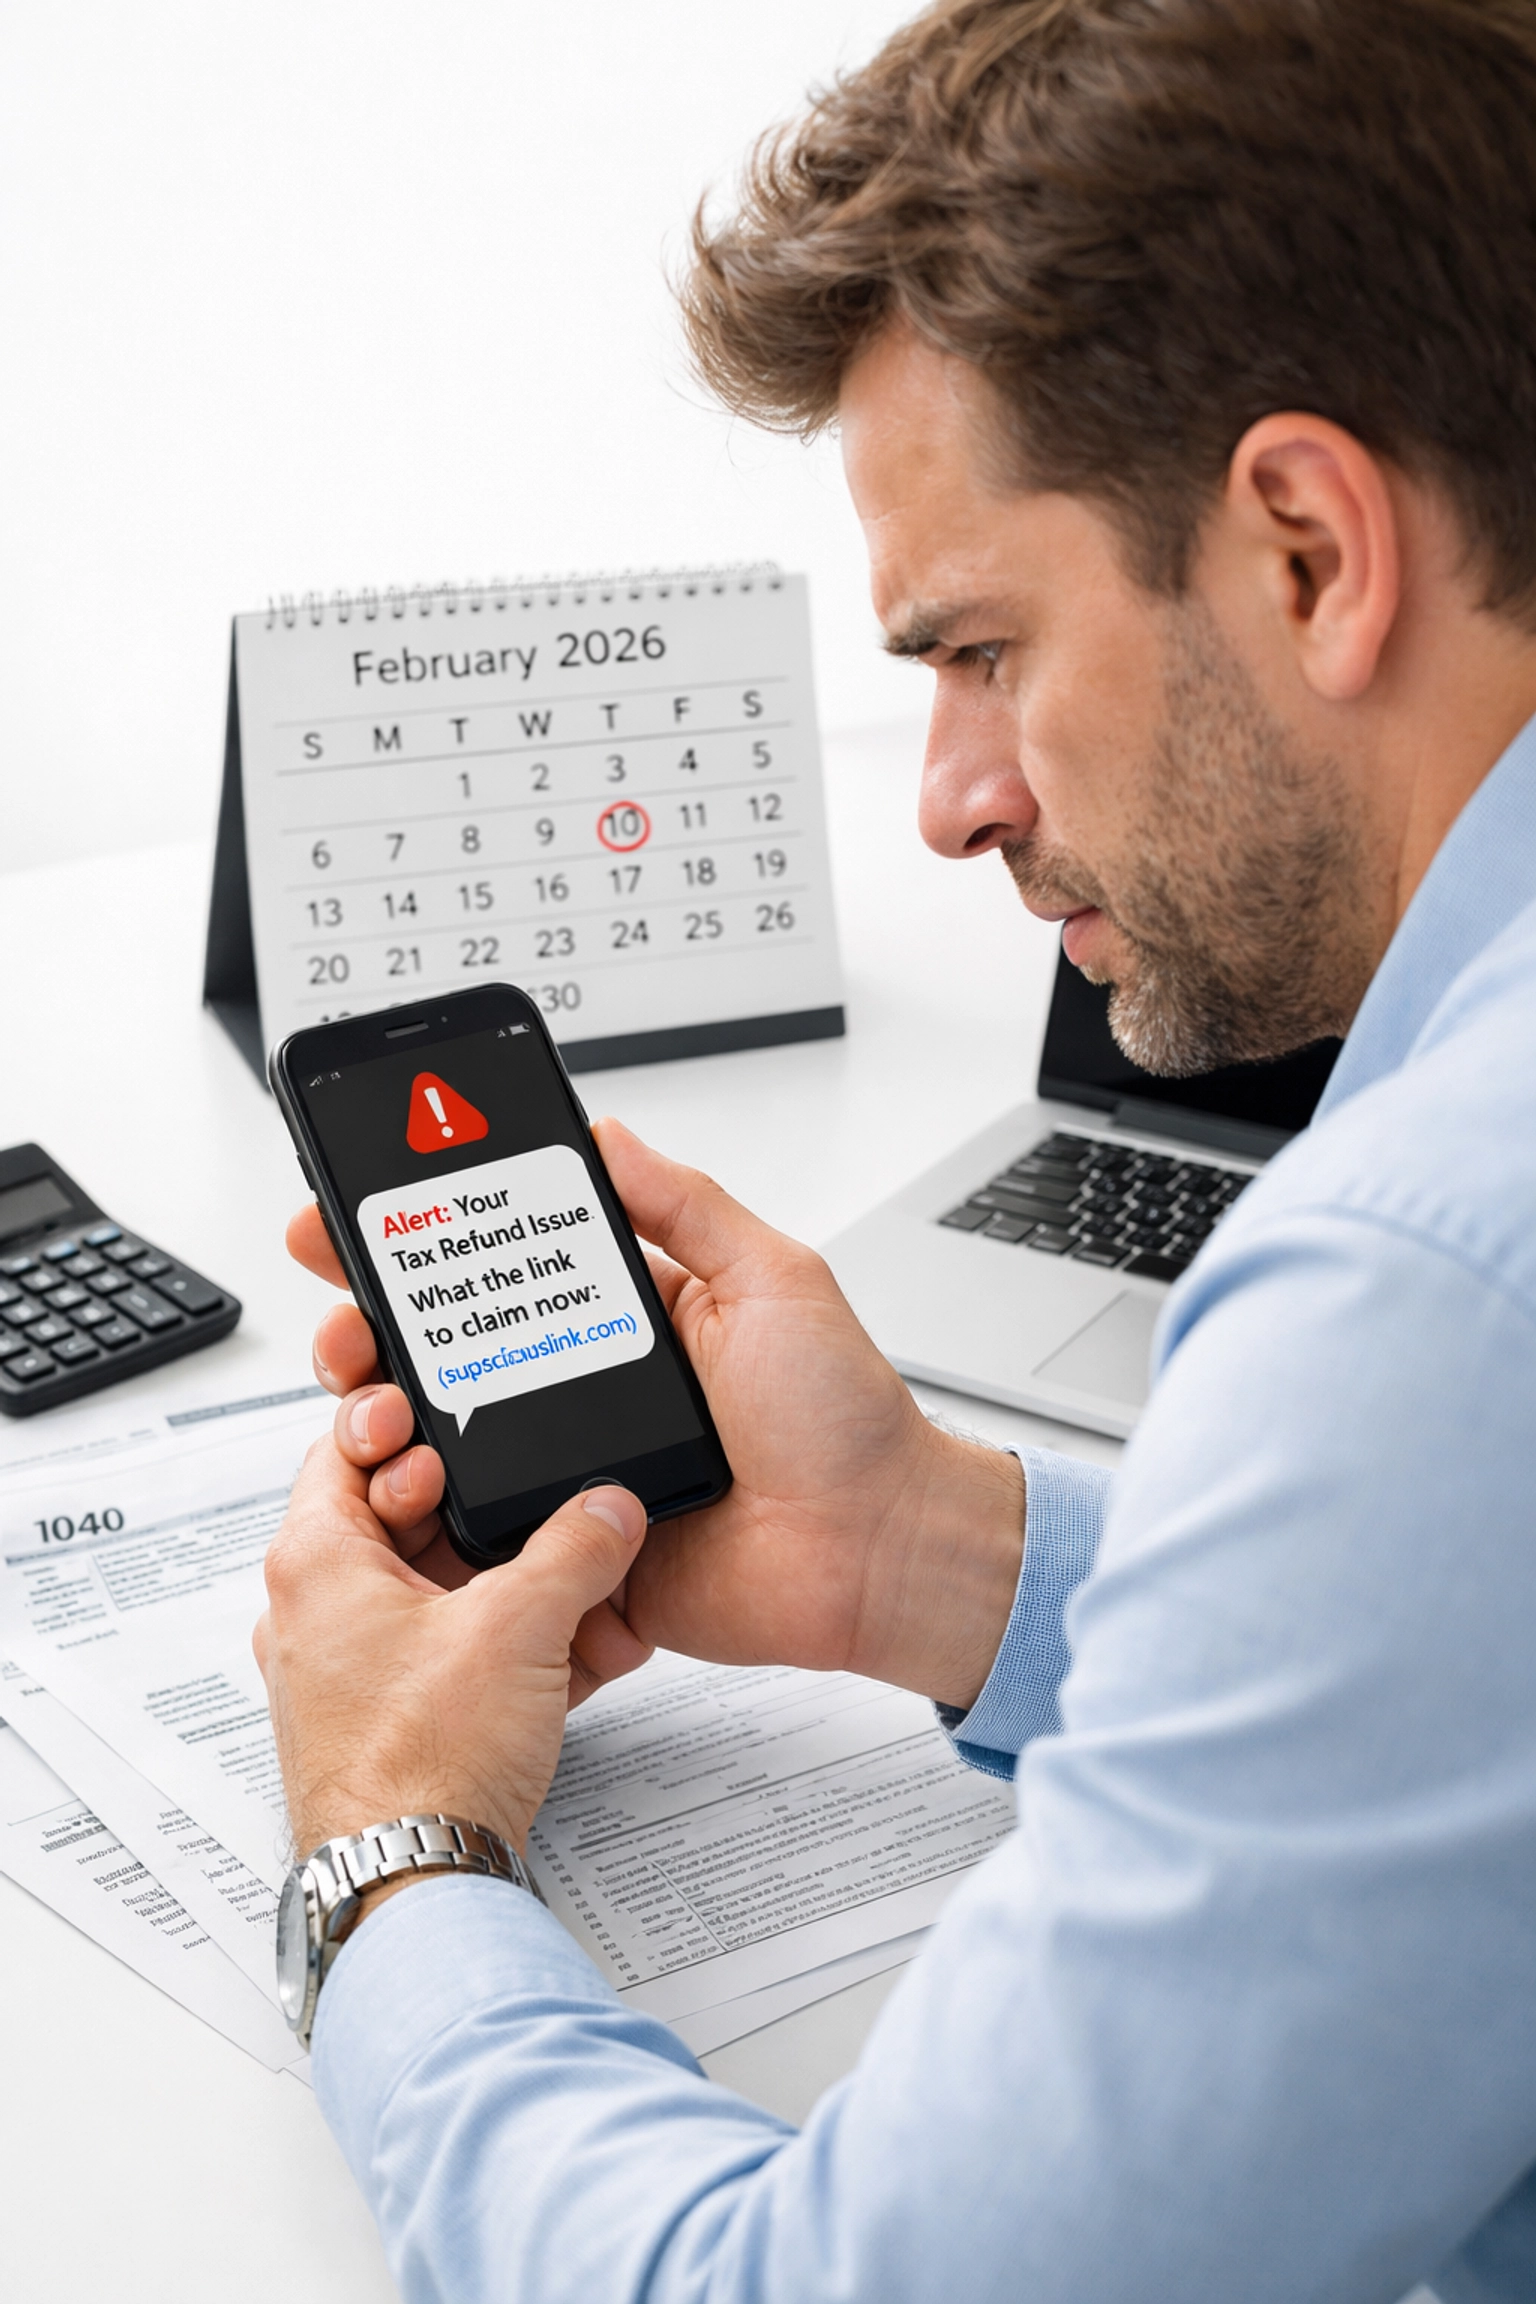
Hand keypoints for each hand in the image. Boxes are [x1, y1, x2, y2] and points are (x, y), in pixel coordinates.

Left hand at [254, 1427, 650, 1857]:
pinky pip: (451, 1653)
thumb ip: (576, 1550)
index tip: (457, 1425)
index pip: (345, 1450)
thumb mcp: (518, 1627)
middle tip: (532, 1500)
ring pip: (436, 1590)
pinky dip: (508, 1640)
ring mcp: (351, 1670)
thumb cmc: (420, 1765)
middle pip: (402, 1520)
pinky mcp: (390, 1719)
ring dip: (510, 1581)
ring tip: (575, 1575)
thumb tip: (610, 1509)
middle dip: (484, 1513)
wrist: (416, 1884)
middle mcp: (317, 1613)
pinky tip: (577, 1646)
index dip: (405, 1424)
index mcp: (315, 1563)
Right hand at [285, 1121, 1023, 1709]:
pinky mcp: (574, 1549)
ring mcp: (577, 1472)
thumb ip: (687, 1205)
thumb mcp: (774, 1278)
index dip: (433, 1242)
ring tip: (366, 1392)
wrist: (877, 1553)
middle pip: (455, 1353)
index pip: (510, 1267)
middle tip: (344, 1309)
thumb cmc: (846, 1422)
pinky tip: (404, 1484)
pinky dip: (438, 1515)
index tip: (362, 1215)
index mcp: (634, 1318)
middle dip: (379, 1325)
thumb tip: (606, 1133)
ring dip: (393, 1415)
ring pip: (452, 1443)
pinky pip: (487, 1534)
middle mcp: (593, 1390)